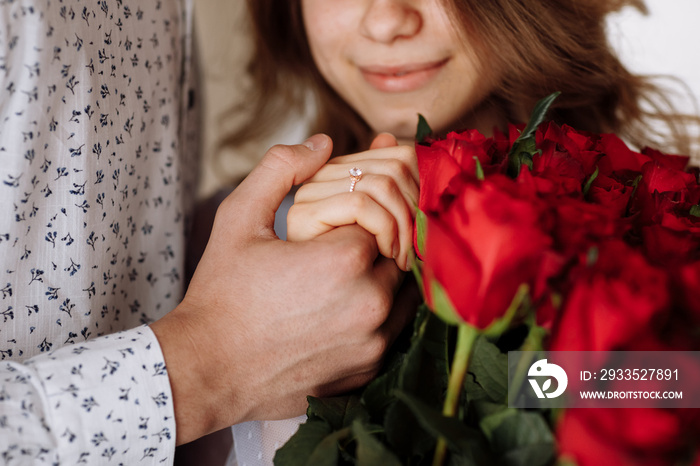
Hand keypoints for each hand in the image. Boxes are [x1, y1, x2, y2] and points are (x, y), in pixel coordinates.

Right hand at [151, 134, 412, 443]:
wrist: (207, 369)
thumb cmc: (221, 293)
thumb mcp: (239, 218)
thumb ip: (281, 169)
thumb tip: (323, 141)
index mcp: (345, 260)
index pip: (379, 215)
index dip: (353, 215)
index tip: (327, 225)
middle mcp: (370, 303)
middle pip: (397, 251)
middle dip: (372, 242)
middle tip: (334, 249)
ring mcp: (374, 342)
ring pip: (402, 290)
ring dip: (381, 276)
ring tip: (339, 278)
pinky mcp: (369, 370)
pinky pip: (394, 329)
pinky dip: (379, 313)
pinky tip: (343, 309)